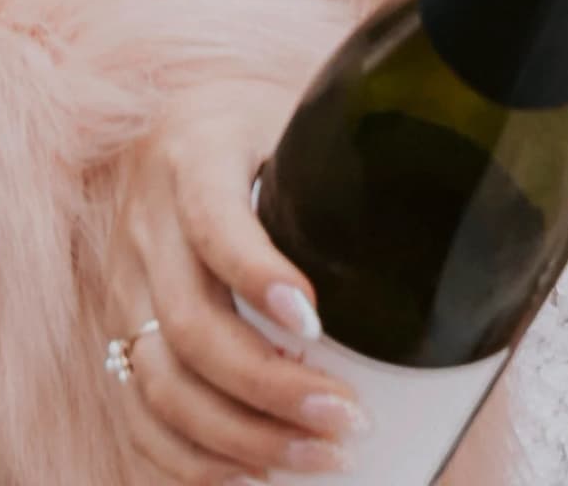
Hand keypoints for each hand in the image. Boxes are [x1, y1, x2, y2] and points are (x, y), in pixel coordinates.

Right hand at [102, 79, 368, 481]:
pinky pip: (137, 410)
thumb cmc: (269, 126)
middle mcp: (147, 223)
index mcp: (195, 154)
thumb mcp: (303, 117)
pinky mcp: (118, 328)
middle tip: (348, 417)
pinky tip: (251, 472)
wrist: (189, 120)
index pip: (214, 222)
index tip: (316, 321)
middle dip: (269, 386)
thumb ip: (348, 160)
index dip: (258, 276)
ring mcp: (124, 283)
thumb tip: (448, 222)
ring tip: (321, 455)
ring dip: (240, 435)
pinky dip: (187, 456)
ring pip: (161, 381)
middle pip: (190, 324)